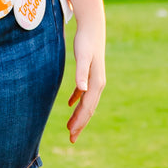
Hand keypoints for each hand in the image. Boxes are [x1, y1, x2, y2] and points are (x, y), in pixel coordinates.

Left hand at [67, 24, 105, 143]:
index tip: (71, 133)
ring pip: (86, 103)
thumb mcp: (83, 57)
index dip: (80, 121)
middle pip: (89, 109)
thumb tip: (83, 90)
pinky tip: (70, 105)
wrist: (92, 28)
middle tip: (71, 139)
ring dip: (79, 115)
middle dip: (80, 124)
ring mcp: (93, 80)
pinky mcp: (88, 74)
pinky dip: (77, 100)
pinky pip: (83, 92)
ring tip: (70, 127)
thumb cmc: (86, 42)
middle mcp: (97, 84)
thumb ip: (81, 73)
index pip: (88, 107)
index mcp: (96, 83)